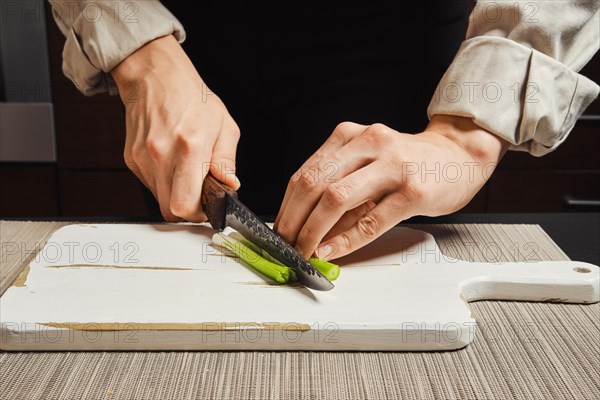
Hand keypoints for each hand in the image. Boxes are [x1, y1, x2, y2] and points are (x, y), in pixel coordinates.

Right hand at [112, 35, 239, 221]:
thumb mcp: (224, 125)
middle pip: (169, 210)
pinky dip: (164, 182)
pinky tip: (172, 162)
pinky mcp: (132, 158)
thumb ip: (227, 160)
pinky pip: (150, 184)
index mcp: (190, 146)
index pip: (185, 204)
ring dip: (175, 195)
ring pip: (159, 199)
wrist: (155, 76)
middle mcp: (162, 154)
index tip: (207, 206)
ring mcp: (143, 157)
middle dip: (187, 209)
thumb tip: (230, 185)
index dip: (198, 214)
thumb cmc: (192, 97)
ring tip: (186, 171)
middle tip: (199, 195)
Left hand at [274, 115, 507, 259]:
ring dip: (313, 231)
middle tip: (285, 244)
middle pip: (314, 184)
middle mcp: (368, 143)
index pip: (305, 172)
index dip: (286, 206)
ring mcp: (392, 165)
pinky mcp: (413, 190)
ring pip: (336, 199)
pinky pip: (371, 220)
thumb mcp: (367, 164)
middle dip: (293, 220)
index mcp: (350, 135)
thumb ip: (338, 187)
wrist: (458, 155)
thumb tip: (305, 227)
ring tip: (304, 250)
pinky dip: (346, 240)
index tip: (278, 229)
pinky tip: (331, 251)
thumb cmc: (408, 162)